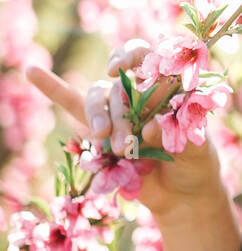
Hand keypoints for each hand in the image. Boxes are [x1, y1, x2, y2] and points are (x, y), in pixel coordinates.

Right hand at [25, 38, 225, 221]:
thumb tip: (150, 123)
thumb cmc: (197, 164)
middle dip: (120, 110)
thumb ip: (179, 132)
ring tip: (107, 142)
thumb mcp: (199, 147)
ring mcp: (118, 110)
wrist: (183, 195)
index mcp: (167, 85)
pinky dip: (53, 88)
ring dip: (99, 117)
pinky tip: (32, 71)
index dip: (132, 56)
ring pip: (98, 97)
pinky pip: (73, 105)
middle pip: (119, 83)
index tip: (119, 70)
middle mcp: (139, 91)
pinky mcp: (101, 131)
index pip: (147, 56)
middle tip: (127, 141)